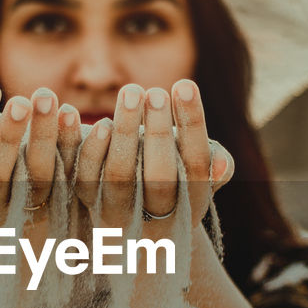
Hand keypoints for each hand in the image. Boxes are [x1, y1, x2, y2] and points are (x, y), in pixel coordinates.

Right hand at [0, 83, 80, 230]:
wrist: (0, 202)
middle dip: (8, 136)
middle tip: (20, 101)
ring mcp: (23, 211)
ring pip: (37, 178)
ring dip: (44, 137)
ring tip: (46, 97)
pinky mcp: (55, 206)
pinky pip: (67, 177)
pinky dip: (71, 145)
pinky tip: (71, 112)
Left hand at [73, 80, 232, 227]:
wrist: (129, 222)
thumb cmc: (172, 178)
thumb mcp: (196, 175)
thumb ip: (212, 165)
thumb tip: (223, 163)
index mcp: (190, 205)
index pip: (197, 165)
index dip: (192, 125)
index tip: (184, 84)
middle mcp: (156, 218)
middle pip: (159, 177)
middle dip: (158, 131)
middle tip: (155, 92)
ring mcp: (120, 213)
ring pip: (119, 174)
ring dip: (125, 131)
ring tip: (131, 92)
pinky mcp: (88, 204)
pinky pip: (85, 175)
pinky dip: (87, 145)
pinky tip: (90, 117)